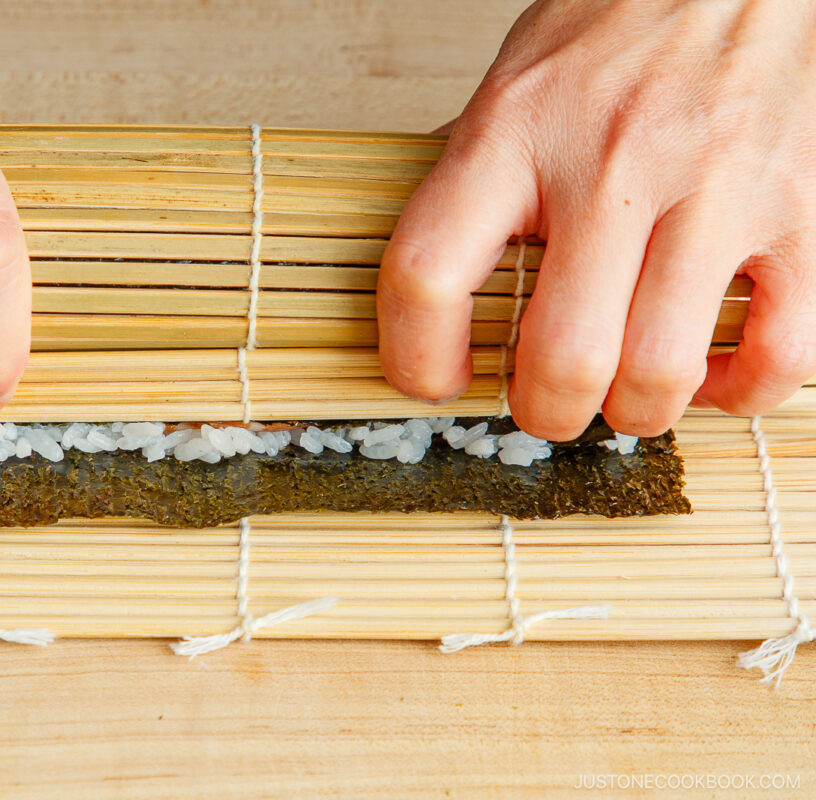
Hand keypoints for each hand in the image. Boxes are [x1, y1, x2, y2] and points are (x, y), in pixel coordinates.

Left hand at [378, 0, 815, 438]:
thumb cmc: (611, 31)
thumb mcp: (508, 89)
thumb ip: (467, 185)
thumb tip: (426, 285)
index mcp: (514, 133)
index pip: (427, 274)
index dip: (415, 358)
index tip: (432, 379)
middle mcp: (611, 163)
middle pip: (561, 356)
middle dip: (543, 411)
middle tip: (545, 403)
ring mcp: (715, 188)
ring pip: (660, 371)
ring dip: (632, 413)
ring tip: (623, 393)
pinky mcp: (802, 209)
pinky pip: (783, 351)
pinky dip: (740, 390)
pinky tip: (712, 372)